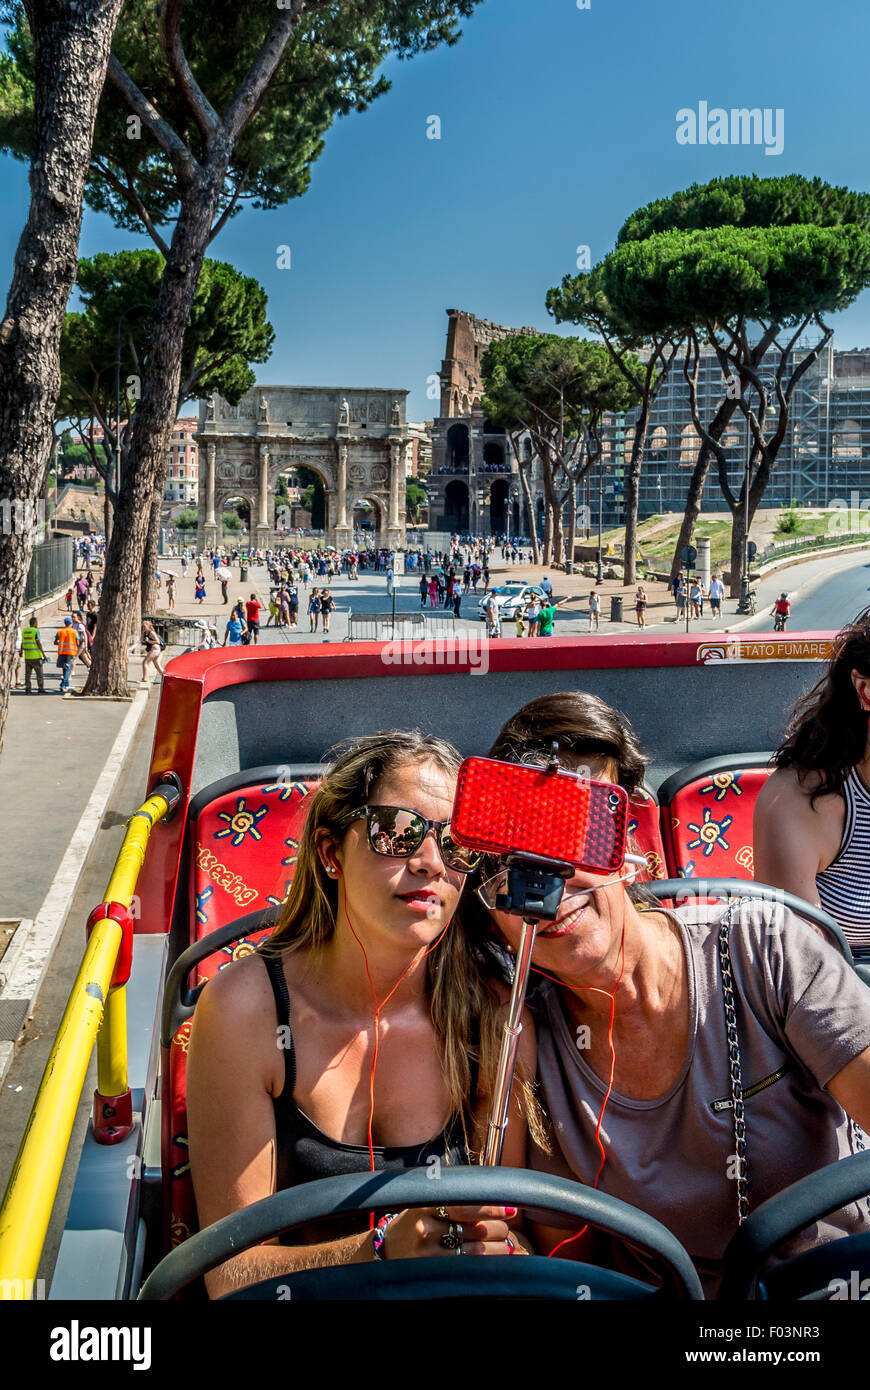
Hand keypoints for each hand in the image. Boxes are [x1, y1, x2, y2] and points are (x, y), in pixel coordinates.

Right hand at [381, 1205, 519, 1259]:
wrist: (386, 1250)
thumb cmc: (414, 1221)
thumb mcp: (427, 1201)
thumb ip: (455, 1196)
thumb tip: (495, 1194)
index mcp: (426, 1205)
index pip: (465, 1205)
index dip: (491, 1208)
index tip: (510, 1209)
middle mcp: (426, 1229)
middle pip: (476, 1229)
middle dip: (498, 1229)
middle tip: (504, 1228)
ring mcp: (429, 1254)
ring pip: (477, 1251)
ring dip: (498, 1248)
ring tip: (505, 1245)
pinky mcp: (434, 1273)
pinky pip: (470, 1269)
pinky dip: (489, 1264)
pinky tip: (498, 1259)